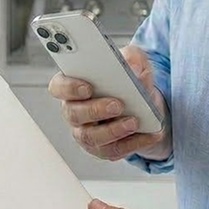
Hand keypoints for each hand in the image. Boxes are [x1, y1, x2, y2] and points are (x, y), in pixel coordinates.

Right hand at [47, 45, 171, 161]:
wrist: (143, 102)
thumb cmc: (128, 78)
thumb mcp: (133, 61)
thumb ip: (132, 58)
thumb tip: (133, 67)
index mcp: (74, 84)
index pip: (59, 86)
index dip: (69, 88)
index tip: (87, 87)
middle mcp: (74, 110)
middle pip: (74, 114)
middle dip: (95, 110)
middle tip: (117, 105)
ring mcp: (86, 132)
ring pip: (91, 137)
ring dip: (113, 130)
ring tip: (134, 122)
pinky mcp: (102, 148)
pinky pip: (113, 149)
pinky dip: (134, 142)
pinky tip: (149, 134)